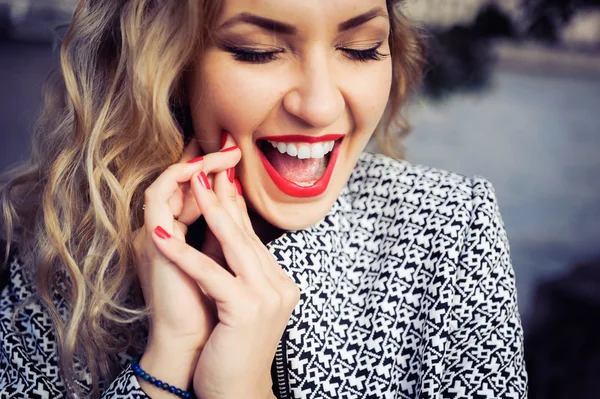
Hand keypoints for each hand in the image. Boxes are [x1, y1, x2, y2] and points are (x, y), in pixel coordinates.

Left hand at [150, 136, 299, 398]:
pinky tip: (163, 235)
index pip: (252, 235)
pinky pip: (211, 272)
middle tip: (208, 163)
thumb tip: (224, 236)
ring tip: (192, 181)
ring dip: (209, 209)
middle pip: (246, 232)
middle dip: (224, 195)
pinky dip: (184, 252)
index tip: (219, 176)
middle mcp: (279, 285)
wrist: (238, 392)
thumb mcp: (238, 304)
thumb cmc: (232, 350)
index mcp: (278, 283)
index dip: (234, 204)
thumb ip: (236, 270)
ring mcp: (267, 296)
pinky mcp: (246, 308)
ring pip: (233, 244)